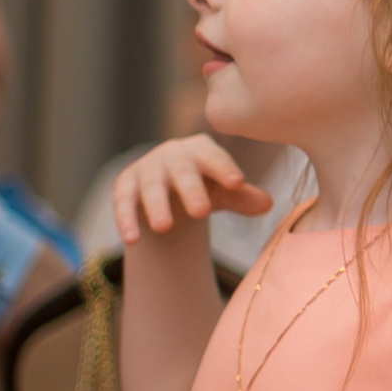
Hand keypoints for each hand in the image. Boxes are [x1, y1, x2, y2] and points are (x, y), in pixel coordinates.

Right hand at [113, 134, 272, 242]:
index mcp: (202, 150)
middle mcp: (172, 154)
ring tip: (164, 228)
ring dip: (157, 206)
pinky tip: (131, 240)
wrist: (169, 190)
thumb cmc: (206, 186)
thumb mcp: (225, 193)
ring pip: (151, 187)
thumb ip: (242, 197)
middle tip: (202, 211)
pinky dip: (126, 220)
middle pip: (182, 171)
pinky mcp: (125, 185)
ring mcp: (147, 168)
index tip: (237, 183)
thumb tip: (267, 204)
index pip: (215, 157)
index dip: (225, 168)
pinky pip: (123, 202)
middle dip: (192, 190)